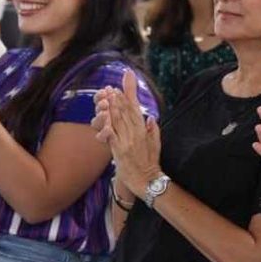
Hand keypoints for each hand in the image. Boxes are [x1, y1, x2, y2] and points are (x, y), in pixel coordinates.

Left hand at [95, 71, 160, 198]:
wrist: (148, 180)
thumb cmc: (151, 164)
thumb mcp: (156, 145)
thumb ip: (153, 130)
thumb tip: (151, 117)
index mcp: (144, 131)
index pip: (136, 108)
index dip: (131, 93)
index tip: (126, 81)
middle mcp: (136, 133)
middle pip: (125, 111)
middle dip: (118, 97)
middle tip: (111, 86)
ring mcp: (127, 141)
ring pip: (118, 119)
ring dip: (112, 105)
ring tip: (106, 94)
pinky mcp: (119, 151)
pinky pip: (112, 135)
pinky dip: (108, 124)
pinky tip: (104, 115)